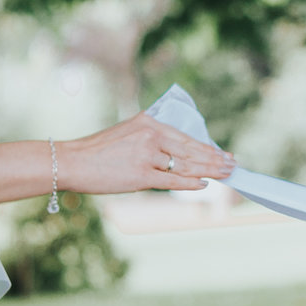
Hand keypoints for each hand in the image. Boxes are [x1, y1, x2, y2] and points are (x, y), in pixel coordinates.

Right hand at [67, 112, 234, 192]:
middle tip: (232, 164)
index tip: (223, 152)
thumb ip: (152, 138)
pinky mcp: (141, 175)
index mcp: (149, 122)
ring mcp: (147, 155)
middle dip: (214, 159)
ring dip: (208, 170)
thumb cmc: (99, 150)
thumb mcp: (129, 132)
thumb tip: (179, 151)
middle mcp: (151, 135)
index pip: (186, 137)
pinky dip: (190, 182)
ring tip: (225, 174)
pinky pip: (172, 179)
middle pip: (191, 150)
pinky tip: (204, 184)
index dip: (208, 146)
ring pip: (185, 165)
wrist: (73, 161)